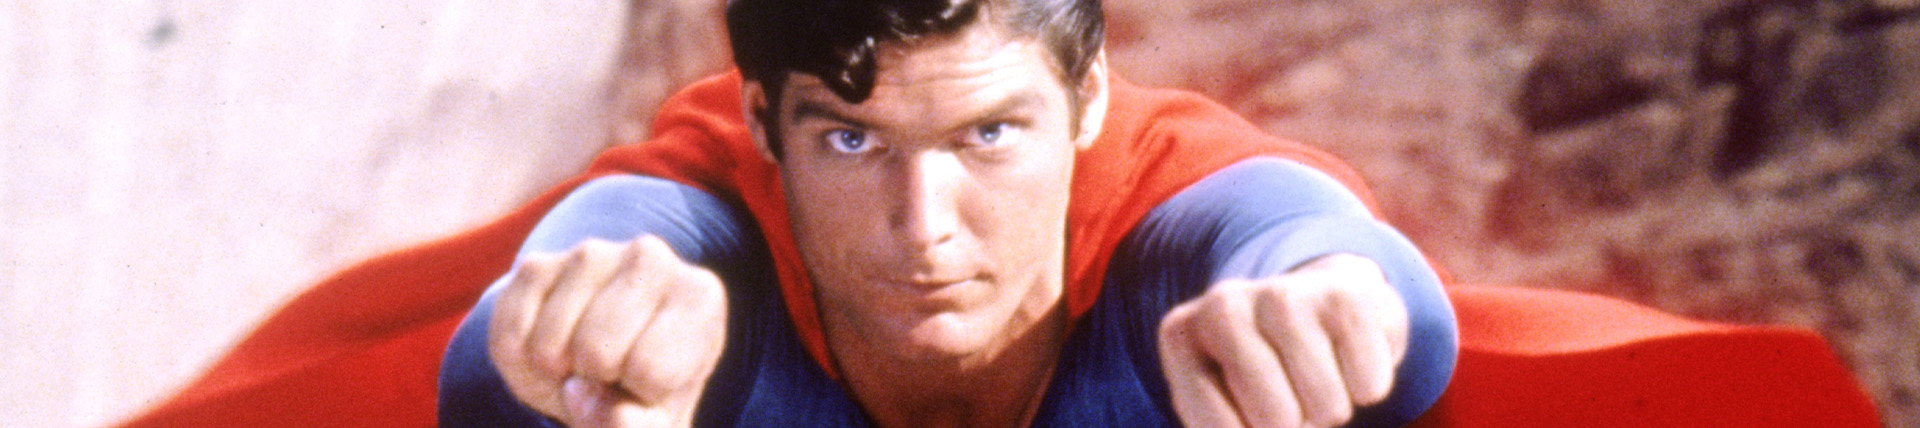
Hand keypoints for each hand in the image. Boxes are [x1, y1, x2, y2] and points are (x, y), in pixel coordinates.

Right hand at [488, 235, 728, 427]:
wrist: (611, 362)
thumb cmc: (649, 391)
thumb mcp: (658, 421)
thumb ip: (635, 427)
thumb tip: (580, 395)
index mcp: (700, 295)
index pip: (650, 370)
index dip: (639, 395)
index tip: (650, 383)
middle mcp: (649, 258)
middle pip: (596, 353)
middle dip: (594, 383)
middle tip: (609, 376)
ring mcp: (590, 254)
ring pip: (549, 346)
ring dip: (555, 376)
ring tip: (582, 366)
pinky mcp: (537, 263)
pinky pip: (510, 336)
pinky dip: (521, 365)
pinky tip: (553, 350)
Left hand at [1157, 253, 1408, 427]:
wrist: (1319, 305)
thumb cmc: (1260, 374)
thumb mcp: (1220, 403)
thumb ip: (1222, 427)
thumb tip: (1277, 427)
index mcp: (1180, 336)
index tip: (1243, 408)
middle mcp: (1223, 304)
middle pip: (1277, 421)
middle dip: (1294, 424)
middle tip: (1287, 391)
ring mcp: (1284, 295)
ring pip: (1328, 407)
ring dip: (1329, 407)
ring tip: (1313, 371)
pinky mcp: (1345, 298)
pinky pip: (1369, 386)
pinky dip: (1367, 385)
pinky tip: (1344, 351)